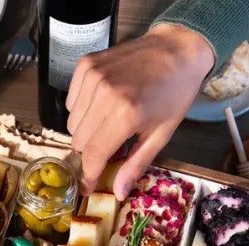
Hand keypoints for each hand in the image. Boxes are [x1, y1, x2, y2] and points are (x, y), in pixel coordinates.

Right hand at [66, 23, 214, 199]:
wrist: (177, 49)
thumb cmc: (174, 93)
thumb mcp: (161, 134)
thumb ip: (136, 164)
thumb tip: (118, 193)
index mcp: (126, 114)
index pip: (93, 154)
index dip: (87, 175)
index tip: (86, 187)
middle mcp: (104, 94)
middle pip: (79, 140)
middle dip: (92, 150)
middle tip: (112, 144)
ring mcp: (93, 77)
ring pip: (72, 122)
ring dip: (87, 129)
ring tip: (109, 121)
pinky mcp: (86, 65)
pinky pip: (71, 101)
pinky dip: (83, 109)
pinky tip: (103, 104)